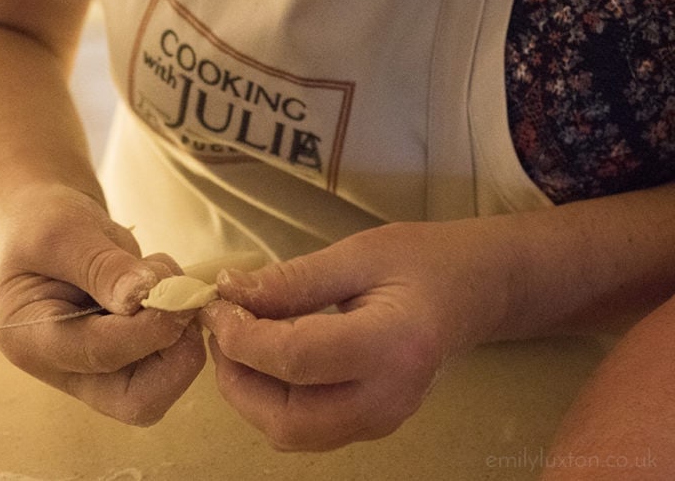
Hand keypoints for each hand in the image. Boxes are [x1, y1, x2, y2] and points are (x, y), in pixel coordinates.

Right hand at [0, 184, 205, 424]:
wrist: (49, 220)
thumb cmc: (44, 223)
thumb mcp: (63, 232)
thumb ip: (102, 266)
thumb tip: (143, 297)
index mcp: (32, 341)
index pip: (99, 355)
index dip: (147, 327)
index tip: (173, 290)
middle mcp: (66, 368)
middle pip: (136, 402)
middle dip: (174, 354)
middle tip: (182, 300)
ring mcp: (101, 368)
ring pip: (163, 385)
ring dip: (182, 332)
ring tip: (163, 275)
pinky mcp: (129, 356)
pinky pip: (172, 360)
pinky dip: (184, 322)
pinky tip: (164, 281)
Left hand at [200, 222, 513, 449]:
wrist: (472, 292)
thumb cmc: (423, 261)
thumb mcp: (357, 254)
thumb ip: (292, 280)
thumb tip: (228, 292)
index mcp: (393, 345)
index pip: (297, 359)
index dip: (243, 336)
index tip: (216, 303)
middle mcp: (389, 398)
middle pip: (287, 419)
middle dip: (237, 379)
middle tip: (221, 329)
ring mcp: (383, 420)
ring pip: (291, 433)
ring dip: (249, 394)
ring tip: (239, 341)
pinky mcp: (372, 425)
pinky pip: (307, 427)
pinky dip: (272, 399)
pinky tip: (267, 358)